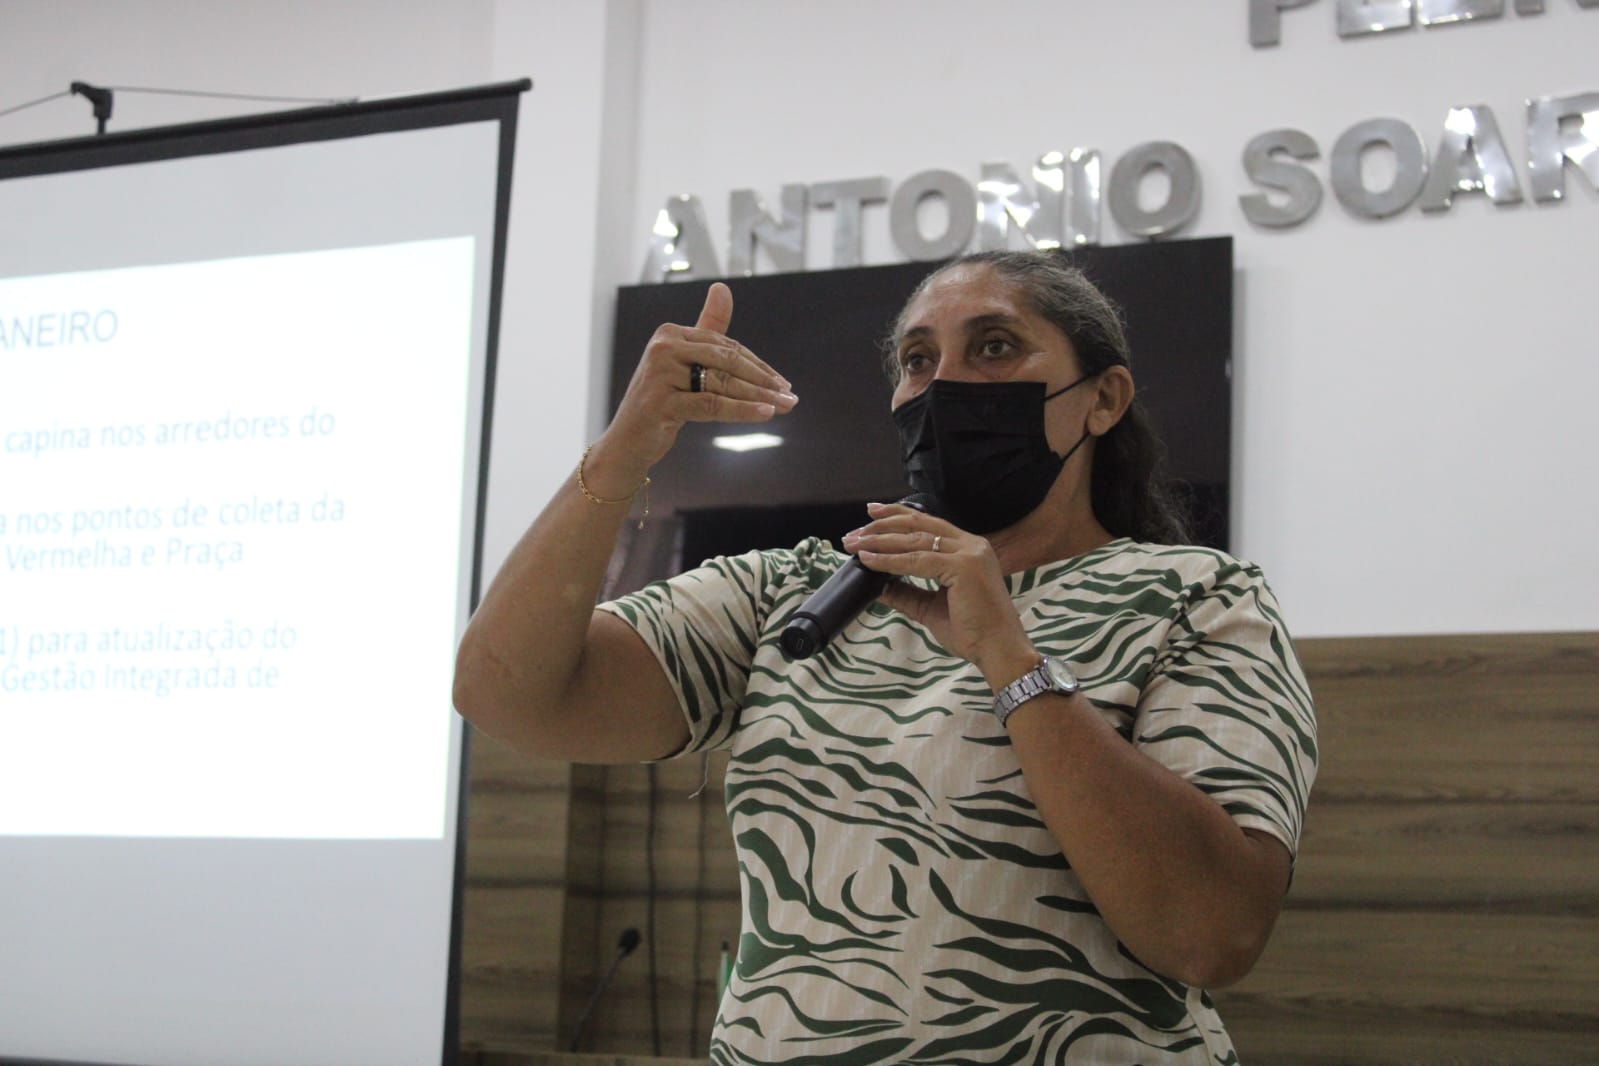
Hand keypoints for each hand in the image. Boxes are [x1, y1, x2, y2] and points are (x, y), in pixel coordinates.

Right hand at [590, 283, 796, 493]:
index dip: (758, 366)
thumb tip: (723, 287)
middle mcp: (663, 348)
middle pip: (727, 361)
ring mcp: (660, 374)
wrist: (628, 440)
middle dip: (763, 381)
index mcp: (670, 333)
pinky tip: (765, 414)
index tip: (782, 383)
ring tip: (785, 407)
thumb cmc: (661, 400)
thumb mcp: (684, 362)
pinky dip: (742, 410)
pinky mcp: (661, 403)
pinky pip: (712, 405)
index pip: (726, 346)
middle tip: (790, 396)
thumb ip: (707, 327)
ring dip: (759, 397)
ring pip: (722, 384)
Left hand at [841, 502, 1035, 680]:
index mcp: (969, 549)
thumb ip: (907, 593)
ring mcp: (970, 553)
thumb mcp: (931, 608)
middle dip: (882, 526)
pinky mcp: (965, 567)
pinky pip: (918, 561)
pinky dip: (890, 560)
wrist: (998, 651)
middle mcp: (972, 545)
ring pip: (915, 540)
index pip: (929, 524)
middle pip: (919, 524)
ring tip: (854, 544)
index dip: (898, 516)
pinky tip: (869, 560)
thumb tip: (877, 586)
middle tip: (853, 533)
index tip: (871, 515)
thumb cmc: (972, 632)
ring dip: (880, 541)